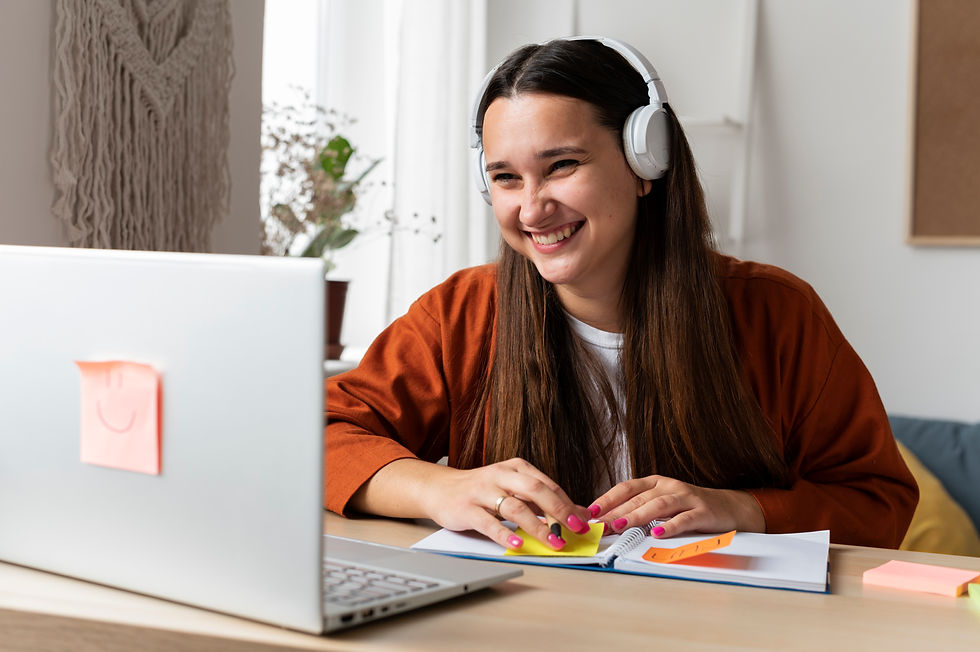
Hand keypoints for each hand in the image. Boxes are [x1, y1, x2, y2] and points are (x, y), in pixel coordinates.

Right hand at [352, 457, 591, 550]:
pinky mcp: (467, 509)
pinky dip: (505, 534)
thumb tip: (575, 513)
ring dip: (537, 527)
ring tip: (553, 542)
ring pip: (515, 507)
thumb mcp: (511, 487)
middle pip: (536, 490)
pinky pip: (489, 523)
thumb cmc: (481, 490)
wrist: (440, 488)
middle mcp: (500, 475)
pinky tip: (518, 544)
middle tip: (575, 528)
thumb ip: (539, 499)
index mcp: (515, 468)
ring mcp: (482, 491)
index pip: (547, 484)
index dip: (568, 502)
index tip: (584, 520)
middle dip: (559, 510)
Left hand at [588, 475, 764, 537]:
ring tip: (622, 526)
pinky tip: (658, 534)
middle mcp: (668, 486)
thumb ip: (639, 509)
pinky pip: (684, 519)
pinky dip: (670, 526)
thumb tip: (609, 522)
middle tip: (600, 525)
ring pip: (658, 505)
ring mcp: (686, 497)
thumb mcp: (662, 504)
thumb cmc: (689, 507)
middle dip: (617, 512)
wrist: (728, 507)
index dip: (607, 499)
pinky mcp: (702, 512)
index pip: (626, 488)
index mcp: (655, 483)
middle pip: (638, 499)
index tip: (591, 512)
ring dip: (637, 516)